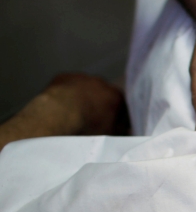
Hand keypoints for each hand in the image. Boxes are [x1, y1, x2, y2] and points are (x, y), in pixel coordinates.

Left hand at [1, 73, 126, 150]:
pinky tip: (60, 106)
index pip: (122, 107)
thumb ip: (119, 130)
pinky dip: (66, 95)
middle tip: (91, 121)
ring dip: (82, 99)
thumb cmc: (87, 128)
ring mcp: (82, 78)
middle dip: (99, 105)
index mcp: (117, 97)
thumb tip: (122, 129)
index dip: (117, 118)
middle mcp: (102, 83)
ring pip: (84, 89)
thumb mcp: (109, 135)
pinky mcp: (63, 77)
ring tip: (73, 115)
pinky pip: (67, 87)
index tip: (111, 127)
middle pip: (103, 95)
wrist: (58, 115)